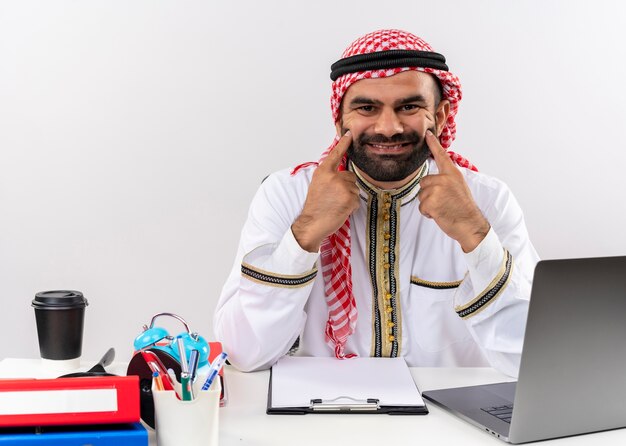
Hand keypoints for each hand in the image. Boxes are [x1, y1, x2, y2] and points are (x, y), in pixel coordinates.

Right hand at [292, 132, 359, 251]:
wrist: (312, 223)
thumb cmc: (315, 207)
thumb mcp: (318, 186)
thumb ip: (329, 177)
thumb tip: (342, 173)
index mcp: (323, 172)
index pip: (335, 154)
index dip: (343, 143)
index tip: (348, 134)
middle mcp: (332, 176)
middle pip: (350, 176)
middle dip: (347, 187)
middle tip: (334, 198)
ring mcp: (341, 187)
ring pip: (354, 188)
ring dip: (349, 198)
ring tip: (336, 204)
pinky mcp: (349, 197)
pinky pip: (357, 200)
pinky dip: (351, 206)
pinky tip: (340, 210)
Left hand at [418, 130, 489, 252]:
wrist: (470, 224)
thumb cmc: (464, 209)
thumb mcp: (458, 188)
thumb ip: (446, 180)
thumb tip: (433, 179)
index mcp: (453, 174)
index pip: (441, 156)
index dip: (433, 144)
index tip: (427, 134)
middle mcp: (444, 179)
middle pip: (424, 182)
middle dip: (429, 194)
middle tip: (444, 202)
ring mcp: (437, 189)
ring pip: (421, 195)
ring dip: (429, 205)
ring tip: (443, 208)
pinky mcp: (431, 202)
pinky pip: (421, 207)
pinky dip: (428, 213)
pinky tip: (440, 214)